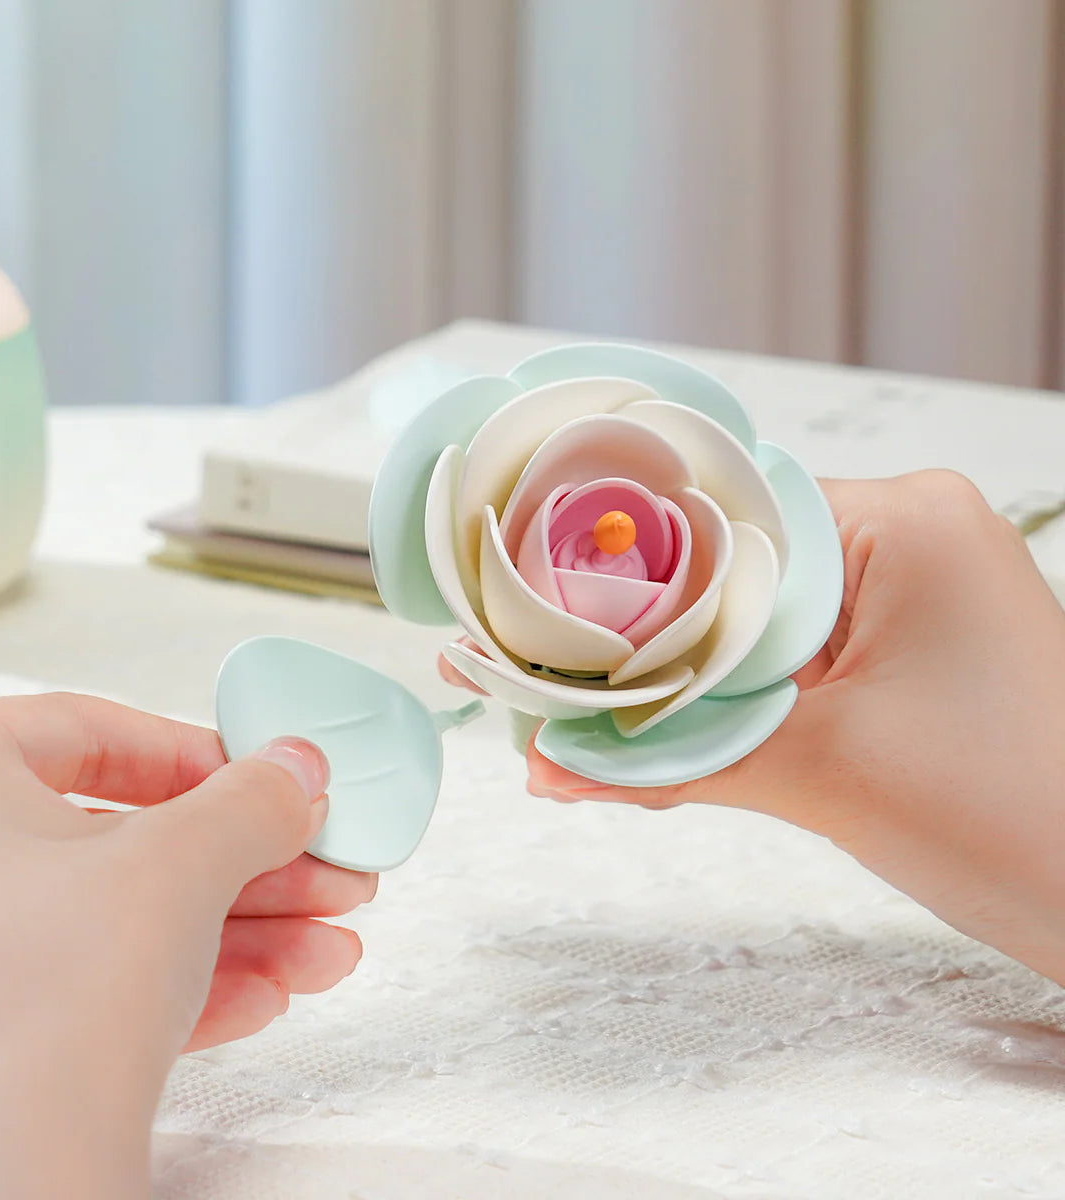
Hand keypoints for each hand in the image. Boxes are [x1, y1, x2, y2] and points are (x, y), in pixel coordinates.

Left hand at [0, 694, 375, 1199]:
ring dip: (238, 929)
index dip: (207, 758)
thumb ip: (252, 799)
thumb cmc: (45, 1006)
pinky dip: (182, 980)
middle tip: (318, 869)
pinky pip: (89, 979)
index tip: (271, 785)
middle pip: (121, 836)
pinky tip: (267, 993)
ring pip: (117, 915)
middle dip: (246, 863)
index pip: (93, 731)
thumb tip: (292, 771)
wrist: (9, 1190)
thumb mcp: (183, 863)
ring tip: (323, 947)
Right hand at [444, 471, 1064, 985]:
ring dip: (678, 692)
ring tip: (581, 744)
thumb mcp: (821, 776)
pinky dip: (727, 709)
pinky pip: (788, 661)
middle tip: (542, 708)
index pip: (716, 529)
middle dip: (640, 657)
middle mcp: (906, 531)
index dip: (620, 592)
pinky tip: (654, 754)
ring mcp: (909, 589)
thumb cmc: (1021, 824)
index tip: (538, 645)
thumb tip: (547, 761)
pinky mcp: (904, 644)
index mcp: (902, 519)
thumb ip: (668, 759)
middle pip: (726, 577)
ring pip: (749, 626)